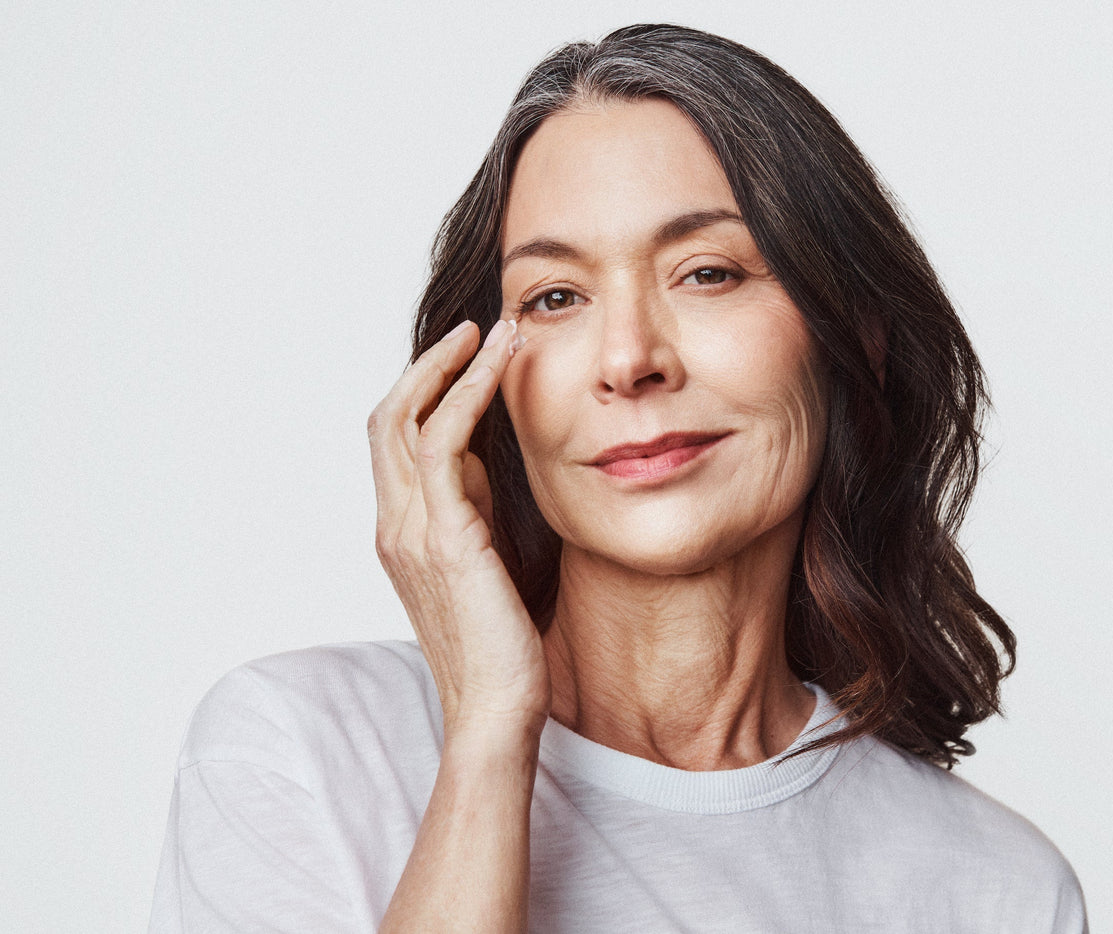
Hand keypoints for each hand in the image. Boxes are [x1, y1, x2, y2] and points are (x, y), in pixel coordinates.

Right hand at [368, 317, 548, 735]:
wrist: (498, 711)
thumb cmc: (501, 648)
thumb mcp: (483, 563)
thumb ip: (471, 513)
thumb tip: (481, 462)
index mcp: (401, 533)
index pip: (394, 442)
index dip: (425, 392)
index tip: (470, 358)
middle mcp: (394, 526)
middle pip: (386, 419)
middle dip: (429, 365)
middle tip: (476, 329)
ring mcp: (411, 530)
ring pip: (407, 419)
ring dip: (451, 366)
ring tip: (494, 331)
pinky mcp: (444, 537)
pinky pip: (443, 443)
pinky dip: (469, 395)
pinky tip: (501, 367)